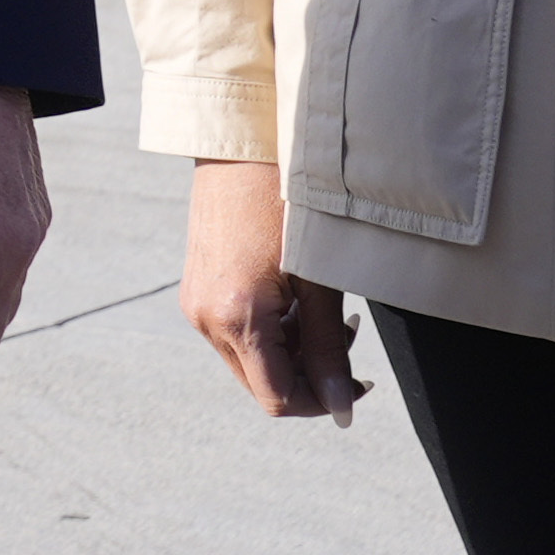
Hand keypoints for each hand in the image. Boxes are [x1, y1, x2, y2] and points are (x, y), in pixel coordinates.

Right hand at [181, 157, 368, 421]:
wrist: (239, 144)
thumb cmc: (287, 201)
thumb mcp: (318, 279)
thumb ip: (328, 349)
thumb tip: (341, 410)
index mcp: (236, 316)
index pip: (278, 399)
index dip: (323, 402)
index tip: (359, 382)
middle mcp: (205, 318)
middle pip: (262, 384)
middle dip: (309, 375)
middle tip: (347, 338)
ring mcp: (195, 303)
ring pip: (250, 359)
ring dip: (291, 351)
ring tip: (325, 313)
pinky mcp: (196, 286)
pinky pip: (234, 332)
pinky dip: (270, 330)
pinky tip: (294, 297)